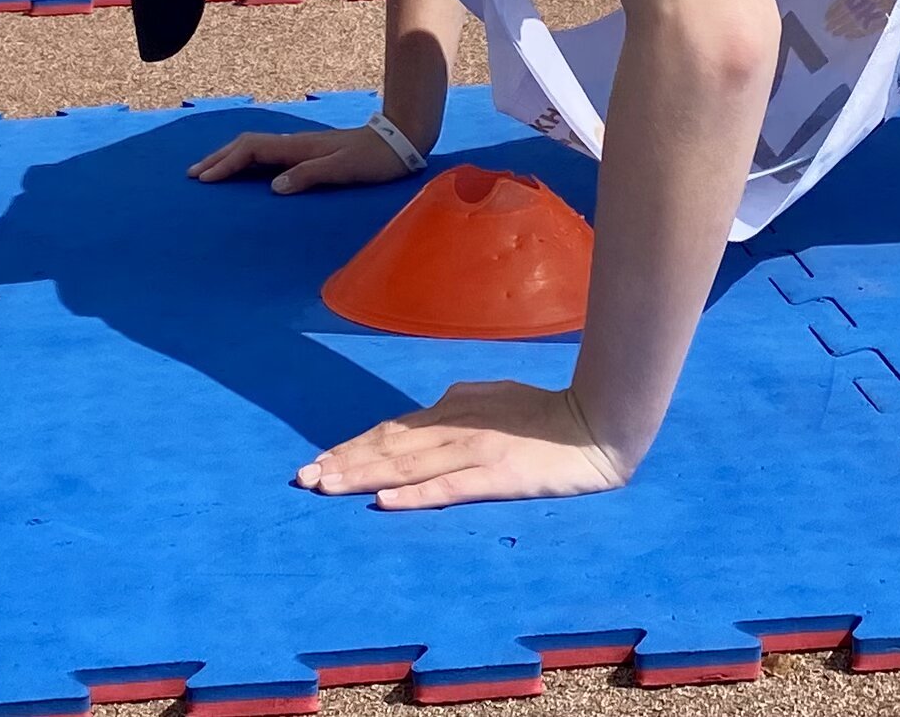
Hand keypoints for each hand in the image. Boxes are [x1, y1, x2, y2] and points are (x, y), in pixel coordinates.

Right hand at [190, 121, 415, 193]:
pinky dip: (248, 160)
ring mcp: (302, 147)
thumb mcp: (344, 169)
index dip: (226, 163)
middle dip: (219, 158)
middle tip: (193, 174)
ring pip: (256, 148)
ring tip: (210, 171)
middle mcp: (297, 144)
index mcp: (300, 148)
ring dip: (230, 158)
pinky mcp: (310, 153)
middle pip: (248, 145)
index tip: (204, 179)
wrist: (400, 142)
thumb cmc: (375, 159)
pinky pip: (268, 155)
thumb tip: (274, 187)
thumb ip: (310, 175)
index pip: (252, 151)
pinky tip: (246, 171)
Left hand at [297, 380, 630, 509]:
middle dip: (343, 462)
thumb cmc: (548, 412)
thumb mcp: (495, 397)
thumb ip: (459, 406)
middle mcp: (456, 426)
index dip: (352, 445)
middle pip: (389, 447)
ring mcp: (474, 450)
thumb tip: (427, 413)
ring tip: (326, 487)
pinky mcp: (495, 474)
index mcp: (455, 408)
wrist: (597, 423)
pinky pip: (446, 486)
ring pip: (407, 465)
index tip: (317, 460)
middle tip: (302, 478)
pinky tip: (383, 502)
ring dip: (362, 476)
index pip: (392, 430)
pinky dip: (412, 494)